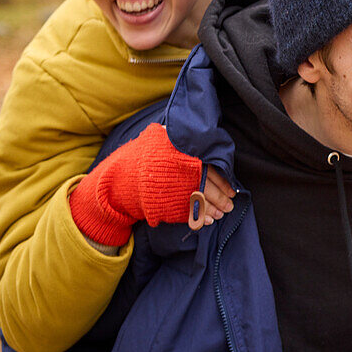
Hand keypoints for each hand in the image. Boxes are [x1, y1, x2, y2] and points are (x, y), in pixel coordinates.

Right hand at [69, 123, 232, 246]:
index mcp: (183, 156)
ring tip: (221, 215)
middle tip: (230, 206)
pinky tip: (206, 220)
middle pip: (208, 186)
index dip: (223, 181)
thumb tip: (194, 131)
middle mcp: (181, 172)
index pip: (211, 168)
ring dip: (213, 209)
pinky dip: (198, 217)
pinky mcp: (168, 204)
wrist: (119, 179)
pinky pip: (188, 212)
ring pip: (201, 201)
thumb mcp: (157, 139)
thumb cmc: (141, 157)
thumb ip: (175, 136)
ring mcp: (175, 189)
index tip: (232, 190)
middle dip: (221, 198)